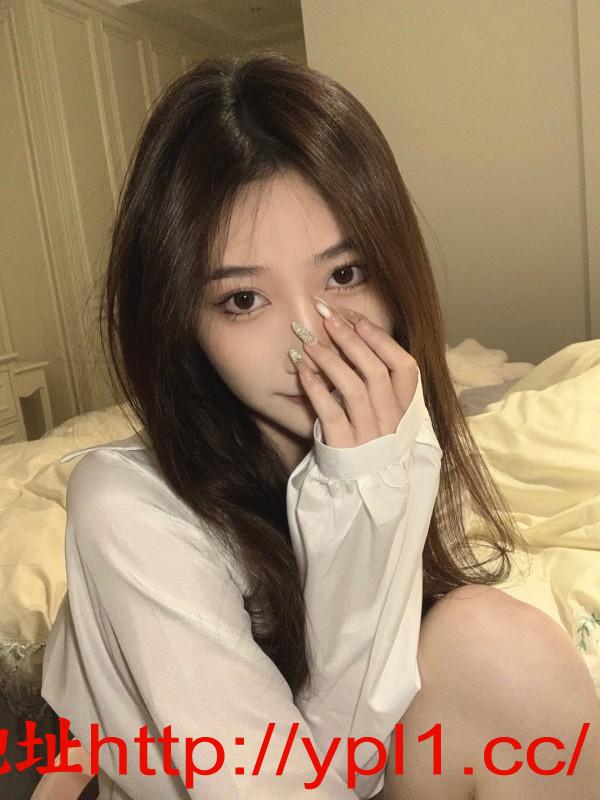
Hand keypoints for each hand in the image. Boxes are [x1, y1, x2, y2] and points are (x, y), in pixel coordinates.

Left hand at [290, 300, 418, 447]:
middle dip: (351, 339)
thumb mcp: (382, 414)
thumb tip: (354, 335)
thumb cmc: (366, 443)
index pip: (405, 367)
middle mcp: (391, 422)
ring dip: (330, 360)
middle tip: (328, 317)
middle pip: (376, 372)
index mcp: (405, 410)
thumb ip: (377, 384)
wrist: (356, 491)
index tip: (357, 320)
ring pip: (354, 389)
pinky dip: (315, 388)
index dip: (382, 339)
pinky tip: (301, 370)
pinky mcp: (344, 448)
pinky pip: (330, 413)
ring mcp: (369, 436)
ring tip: (309, 341)